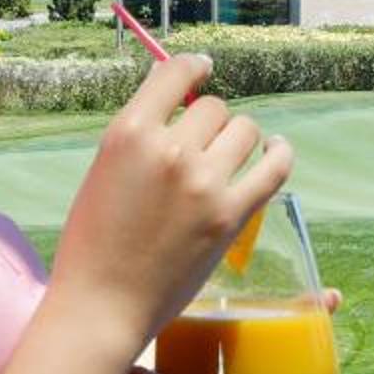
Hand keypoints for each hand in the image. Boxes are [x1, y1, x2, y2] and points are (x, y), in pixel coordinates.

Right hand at [49, 55, 294, 355]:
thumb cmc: (94, 244)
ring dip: (240, 140)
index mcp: (128, 134)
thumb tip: (177, 101)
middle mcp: (168, 150)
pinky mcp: (231, 215)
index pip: (174, 74)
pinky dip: (279, 154)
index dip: (193, 68)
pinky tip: (275, 152)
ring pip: (245, 130)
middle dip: (210, 122)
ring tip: (232, 156)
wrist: (102, 305)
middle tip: (203, 146)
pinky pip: (274, 167)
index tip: (202, 70)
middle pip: (214, 107)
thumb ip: (140, 137)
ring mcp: (203, 183)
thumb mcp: (104, 172)